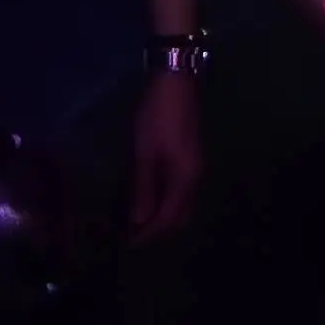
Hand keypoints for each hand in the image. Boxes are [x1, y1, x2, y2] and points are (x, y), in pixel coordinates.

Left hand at [130, 72, 202, 244]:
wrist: (176, 80)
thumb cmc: (158, 115)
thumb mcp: (145, 152)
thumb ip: (143, 187)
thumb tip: (139, 220)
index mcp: (186, 179)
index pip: (168, 219)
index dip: (149, 234)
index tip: (129, 245)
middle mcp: (195, 178)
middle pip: (181, 216)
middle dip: (160, 230)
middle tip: (134, 236)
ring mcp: (195, 167)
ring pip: (182, 204)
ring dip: (163, 215)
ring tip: (139, 221)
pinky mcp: (190, 157)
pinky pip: (180, 190)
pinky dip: (166, 200)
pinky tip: (149, 196)